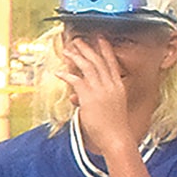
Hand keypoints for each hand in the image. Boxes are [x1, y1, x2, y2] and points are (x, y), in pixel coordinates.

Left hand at [56, 35, 134, 158]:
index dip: (105, 49)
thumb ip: (92, 100)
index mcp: (118, 86)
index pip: (111, 63)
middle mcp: (110, 85)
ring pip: (87, 68)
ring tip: (67, 50)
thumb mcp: (107, 109)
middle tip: (78, 40)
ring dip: (76, 57)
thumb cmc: (112, 127)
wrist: (116, 138)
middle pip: (98, 61)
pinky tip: (59, 72)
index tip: (100, 38)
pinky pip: (77, 82)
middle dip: (87, 48)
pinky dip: (67, 75)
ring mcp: (101, 90)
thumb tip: (76, 97)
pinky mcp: (90, 98)